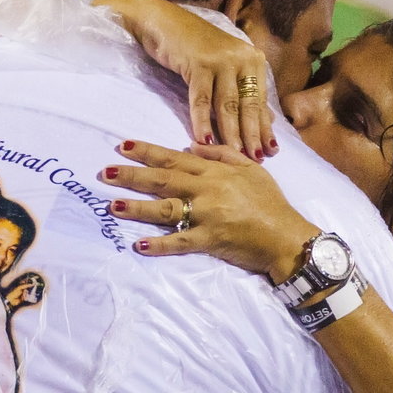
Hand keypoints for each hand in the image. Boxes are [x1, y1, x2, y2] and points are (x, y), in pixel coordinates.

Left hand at [103, 140, 321, 280]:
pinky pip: (180, 242)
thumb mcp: (250, 169)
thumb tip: (191, 147)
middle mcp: (206, 190)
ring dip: (137, 208)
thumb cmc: (271, 202)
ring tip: (111, 205)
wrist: (287, 236)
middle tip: (104, 172)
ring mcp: (207, 215)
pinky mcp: (210, 240)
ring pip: (165, 209)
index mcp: (214, 172)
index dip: (147, 152)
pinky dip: (160, 245)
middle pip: (162, 180)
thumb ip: (221, 155)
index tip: (122, 146)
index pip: (174, 158)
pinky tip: (139, 244)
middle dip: (131, 176)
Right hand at [104, 0, 277, 158]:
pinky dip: (202, 121)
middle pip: (248, 105)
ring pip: (227, 105)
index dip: (264, 129)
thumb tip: (266, 122)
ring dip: (231, 133)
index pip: (260, 101)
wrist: (164, 22)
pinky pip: (201, 99)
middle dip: (252, 136)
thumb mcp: (225, 68)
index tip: (270, 152)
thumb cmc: (196, 48)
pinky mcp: (199, 63)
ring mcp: (221, 59)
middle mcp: (242, 58)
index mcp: (253, 60)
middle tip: (256, 160)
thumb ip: (244, 92)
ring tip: (235, 156)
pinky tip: (204, 140)